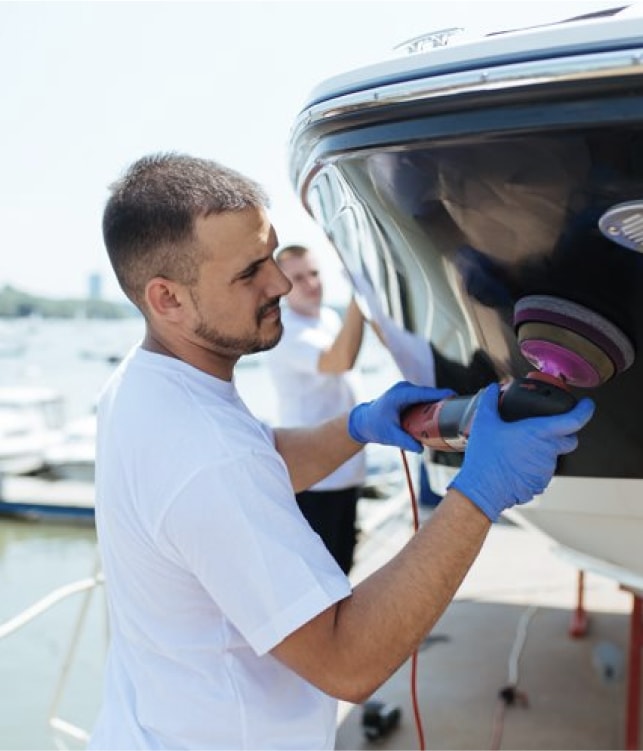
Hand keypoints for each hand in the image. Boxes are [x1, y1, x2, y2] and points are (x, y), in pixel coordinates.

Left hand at [348, 381, 455, 452]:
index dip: (440, 394)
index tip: (454, 395)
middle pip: (429, 394)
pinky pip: (424, 399)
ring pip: (427, 396)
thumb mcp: (389, 435)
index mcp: (400, 395)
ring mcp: (407, 391)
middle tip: (459, 410)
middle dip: (443, 400)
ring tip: (454, 412)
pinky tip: (441, 414)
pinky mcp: (409, 395)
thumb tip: (420, 449)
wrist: (364, 421)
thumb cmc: (375, 426)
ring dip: (438, 403)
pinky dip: (432, 406)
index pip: (424, 393)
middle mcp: (404, 389)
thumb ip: (405, 441)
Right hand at [449, 383, 594, 520]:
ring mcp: (546, 469)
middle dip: (564, 433)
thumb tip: (492, 389)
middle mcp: (547, 450)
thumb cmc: (486, 458)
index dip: (585, 411)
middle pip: (569, 439)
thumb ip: (489, 402)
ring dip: (544, 450)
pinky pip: (543, 471)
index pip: (574, 420)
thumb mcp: (484, 423)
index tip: (587, 405)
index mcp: (538, 432)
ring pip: (554, 455)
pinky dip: (535, 466)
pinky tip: (517, 464)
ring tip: (520, 449)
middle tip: (547, 428)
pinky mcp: (540, 483)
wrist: (482, 489)